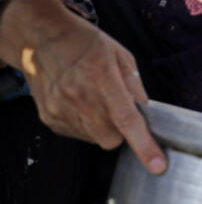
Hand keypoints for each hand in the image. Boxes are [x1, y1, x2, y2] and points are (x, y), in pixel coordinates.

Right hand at [0, 0, 165, 173]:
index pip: (127, 121)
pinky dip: (85, 125)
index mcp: (102, 78)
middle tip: (118, 110)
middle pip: (111, 139)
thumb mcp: (120, 55)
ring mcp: (60, 109)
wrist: (41, 38)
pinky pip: (76, 134)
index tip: (157, 165)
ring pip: (93, 139)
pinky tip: (81, 103)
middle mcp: (79, 98)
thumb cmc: (84, 42)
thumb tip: (147, 112)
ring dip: (102, 127)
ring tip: (95, 100)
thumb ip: (135, 86)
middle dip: (121, 132)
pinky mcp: (49, 117)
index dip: (144, 145)